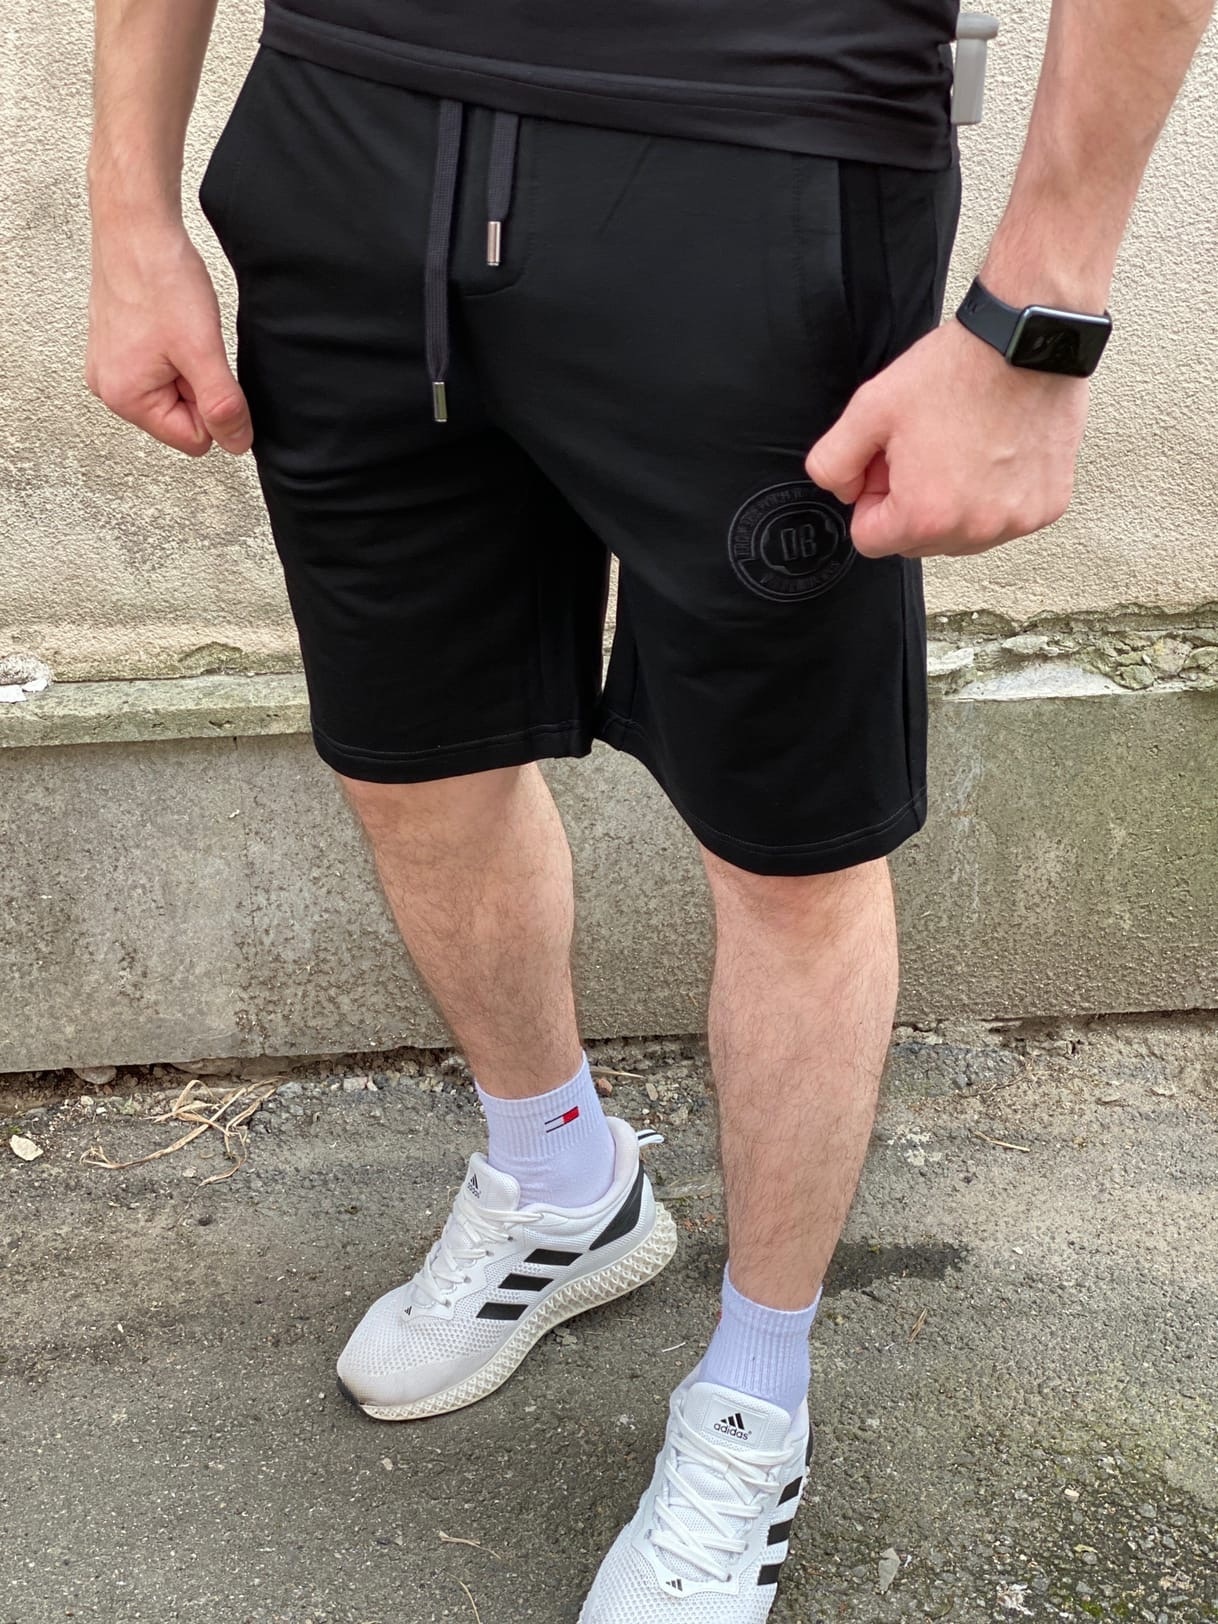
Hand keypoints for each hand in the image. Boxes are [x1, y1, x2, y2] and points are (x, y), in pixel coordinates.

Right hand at [85, 219, 252, 456]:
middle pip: (181, 418)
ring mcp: (110, 366)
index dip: (213, 407)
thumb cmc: (158, 278)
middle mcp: (109, 387)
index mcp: (125, 398)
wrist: (136, 226)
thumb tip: (236, 444)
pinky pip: (160, 367)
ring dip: (187, 366)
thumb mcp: (202, 351)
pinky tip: (169, 323)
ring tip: (178, 330)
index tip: (204, 365)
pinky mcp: (117, 346)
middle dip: (197, 386)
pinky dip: (174, 349)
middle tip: (190, 344)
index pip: (194, 440)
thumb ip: (222, 405)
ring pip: (173, 391)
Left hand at [805, 319, 1089, 559]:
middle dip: (911, 504)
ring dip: (953, 505)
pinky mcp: (1046, 507)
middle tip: (926, 450)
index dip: (871, 498)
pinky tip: (995, 453)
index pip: (870, 540)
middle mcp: (975, 529)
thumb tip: (842, 491)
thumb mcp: (868, 409)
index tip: (891, 464)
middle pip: (916, 542)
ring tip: (962, 449)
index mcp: (925, 516)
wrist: (1026, 342)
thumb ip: (832, 462)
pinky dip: (994, 495)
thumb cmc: (957, 372)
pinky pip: (1003, 519)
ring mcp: (1016, 521)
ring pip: (960, 536)